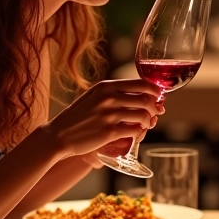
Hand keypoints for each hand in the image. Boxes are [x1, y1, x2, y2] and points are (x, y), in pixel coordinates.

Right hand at [46, 78, 162, 159]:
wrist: (58, 135)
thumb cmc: (78, 116)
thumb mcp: (94, 96)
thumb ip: (114, 92)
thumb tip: (142, 94)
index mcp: (107, 86)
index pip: (142, 83)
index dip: (155, 90)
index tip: (159, 96)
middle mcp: (109, 98)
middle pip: (146, 100)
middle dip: (155, 107)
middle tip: (155, 113)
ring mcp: (109, 115)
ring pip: (143, 115)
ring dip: (149, 121)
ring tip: (146, 124)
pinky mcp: (109, 132)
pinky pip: (135, 130)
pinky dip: (140, 132)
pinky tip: (137, 133)